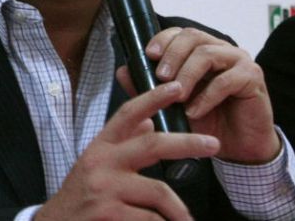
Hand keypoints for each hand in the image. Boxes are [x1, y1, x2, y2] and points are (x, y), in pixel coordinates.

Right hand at [35, 81, 220, 220]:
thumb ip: (122, 144)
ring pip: (159, 191)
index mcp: (100, 146)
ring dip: (179, 210)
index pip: (127, 114)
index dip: (153, 98)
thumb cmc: (80, 196)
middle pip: (152, 144)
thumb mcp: (96, 165)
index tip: (177, 87)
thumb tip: (149, 123)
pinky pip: (151, 219)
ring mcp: (104, 188)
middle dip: (188, 143)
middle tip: (214, 144)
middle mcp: (101, 162)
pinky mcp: (108, 214)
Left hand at [116, 27, 279, 163]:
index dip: (163, 39)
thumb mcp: (173, 106)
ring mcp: (239, 61)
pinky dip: (206, 96)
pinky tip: (194, 112)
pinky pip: (227, 80)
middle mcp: (221, 50)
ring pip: (208, 54)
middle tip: (160, 76)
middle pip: (193, 36)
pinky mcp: (253, 78)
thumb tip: (122, 71)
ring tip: (176, 97)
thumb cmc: (208, 121)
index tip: (148, 54)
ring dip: (187, 75)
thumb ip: (148, 87)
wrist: (239, 149)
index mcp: (202, 50)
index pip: (181, 33)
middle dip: (173, 54)